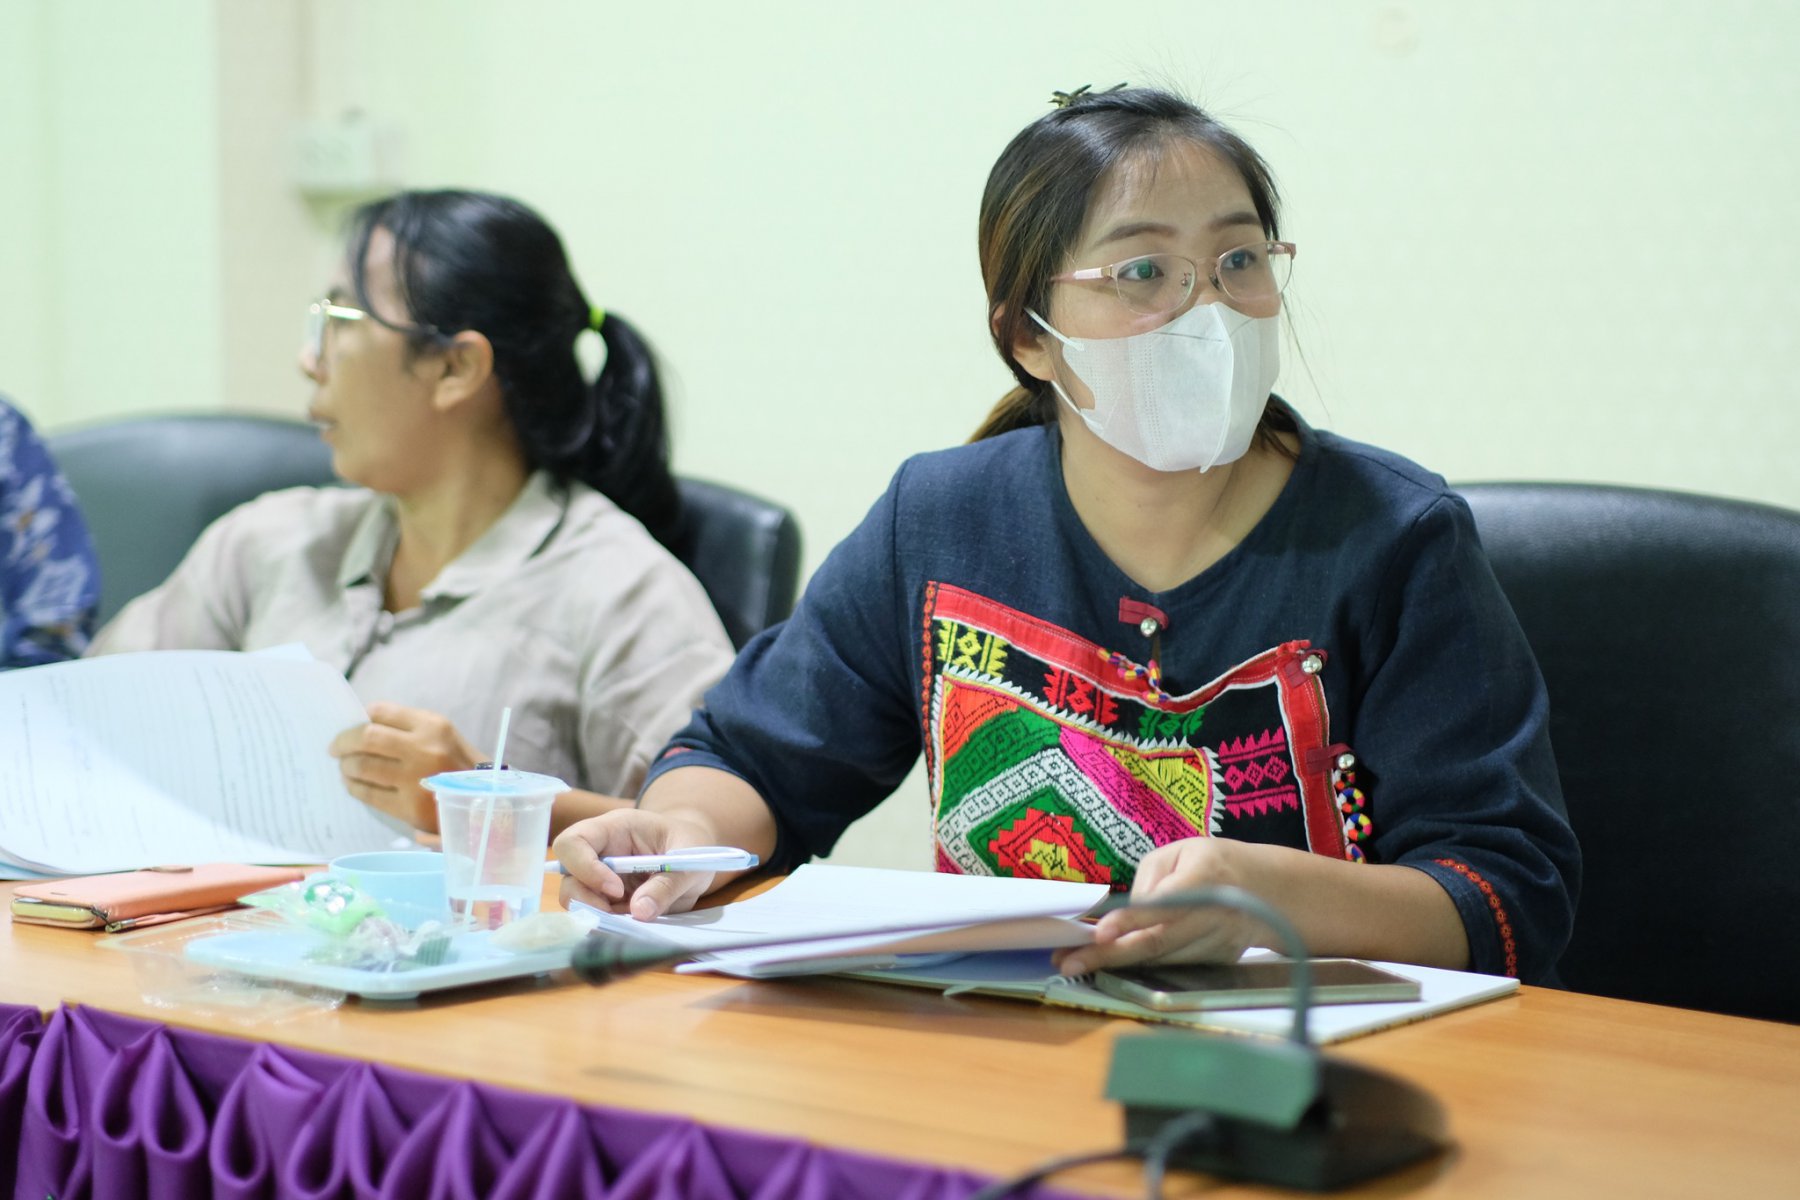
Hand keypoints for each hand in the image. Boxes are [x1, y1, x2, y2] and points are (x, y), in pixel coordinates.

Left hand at [328, 702, 480, 832]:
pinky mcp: (409, 808)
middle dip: (343, 741)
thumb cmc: (461, 767)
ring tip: (345, 767)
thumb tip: (363, 725)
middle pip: (366, 737)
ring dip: (346, 766)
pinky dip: (354, 787)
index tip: (351, 725)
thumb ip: (408, 729)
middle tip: (335, 748)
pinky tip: (353, 784)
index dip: (360, 717)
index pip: (381, 712)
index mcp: (434, 726)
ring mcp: (416, 780)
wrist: (487, 804)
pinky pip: (369, 794)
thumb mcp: (444, 737)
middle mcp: (424, 750)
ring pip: (362, 766)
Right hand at [553, 810, 718, 920]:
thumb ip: (668, 884)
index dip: (585, 867)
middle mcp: (599, 854)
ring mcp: (599, 880)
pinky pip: (594, 918)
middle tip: (618, 914)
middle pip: (568, 877)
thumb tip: (640, 912)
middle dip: (588, 900)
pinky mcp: (607, 903)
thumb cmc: (690, 845)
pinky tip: (630, 929)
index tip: (616, 889)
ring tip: (631, 922)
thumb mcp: (689, 861)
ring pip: (576, 902)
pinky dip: (608, 928)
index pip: (574, 842)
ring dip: (598, 917)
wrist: (694, 857)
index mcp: (614, 829)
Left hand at [1055, 837, 1266, 976]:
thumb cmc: (1212, 862)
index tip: (1099, 933)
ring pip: (1161, 960)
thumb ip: (1149, 882)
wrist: (1268, 890)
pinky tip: (1107, 966)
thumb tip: (1123, 917)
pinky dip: (1138, 967)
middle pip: (1157, 942)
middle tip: (1068, 963)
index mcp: (1205, 877)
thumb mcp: (1178, 852)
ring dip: (1115, 966)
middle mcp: (1213, 915)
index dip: (1131, 921)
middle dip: (1108, 955)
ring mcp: (1217, 943)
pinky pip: (1171, 966)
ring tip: (1074, 964)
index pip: (1164, 904)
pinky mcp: (1217, 961)